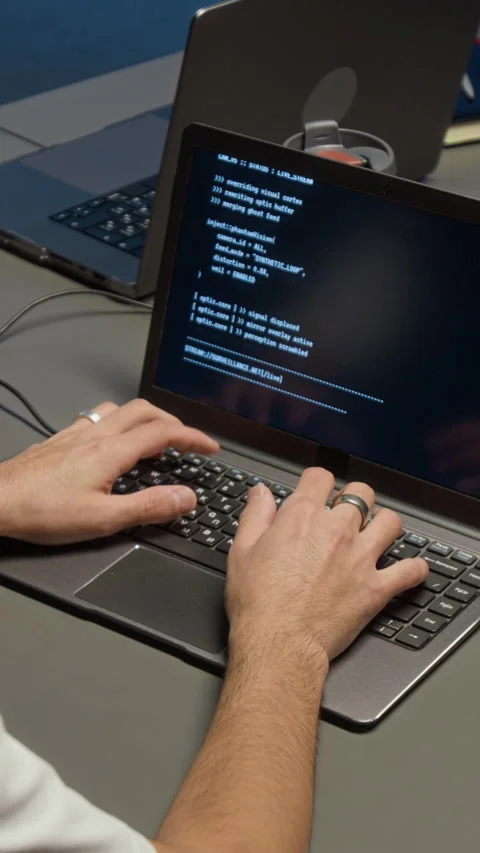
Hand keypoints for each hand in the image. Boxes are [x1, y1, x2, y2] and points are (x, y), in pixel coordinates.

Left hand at [0, 399, 217, 544]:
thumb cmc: (42, 511)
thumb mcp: (103, 519)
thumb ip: (148, 507)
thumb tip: (186, 497)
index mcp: (111, 451)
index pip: (164, 433)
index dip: (192, 437)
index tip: (209, 446)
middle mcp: (95, 435)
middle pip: (144, 411)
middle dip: (173, 422)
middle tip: (187, 441)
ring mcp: (75, 434)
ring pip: (119, 410)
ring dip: (144, 419)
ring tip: (152, 441)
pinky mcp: (60, 440)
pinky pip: (96, 418)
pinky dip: (117, 424)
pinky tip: (110, 443)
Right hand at [227, 469, 428, 661]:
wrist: (278, 644)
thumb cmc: (258, 603)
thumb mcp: (242, 551)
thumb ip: (256, 516)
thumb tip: (261, 493)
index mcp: (302, 518)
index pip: (321, 477)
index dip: (319, 482)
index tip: (318, 491)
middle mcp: (336, 531)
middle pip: (361, 492)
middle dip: (354, 497)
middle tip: (347, 513)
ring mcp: (360, 558)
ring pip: (390, 522)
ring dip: (385, 524)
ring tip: (377, 532)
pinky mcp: (376, 588)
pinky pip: (410, 571)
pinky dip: (414, 569)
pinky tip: (409, 569)